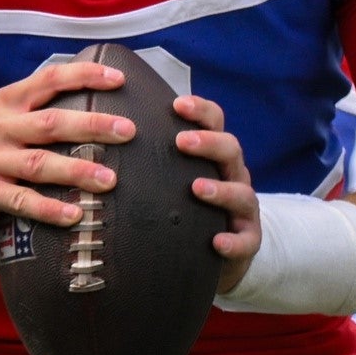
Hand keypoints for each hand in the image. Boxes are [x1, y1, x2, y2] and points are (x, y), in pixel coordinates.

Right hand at [0, 59, 131, 267]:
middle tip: (129, 131)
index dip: (84, 76)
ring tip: (109, 180)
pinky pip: (21, 201)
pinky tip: (74, 215)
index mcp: (5, 103)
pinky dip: (49, 209)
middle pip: (51, 122)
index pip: (49, 79)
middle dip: (93, 125)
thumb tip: (98, 113)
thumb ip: (37, 116)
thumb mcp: (1, 127)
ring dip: (77, 171)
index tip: (119, 80)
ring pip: (40, 163)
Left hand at [171, 95, 260, 292]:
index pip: (215, 123)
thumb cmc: (187, 206)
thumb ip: (153, 159)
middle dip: (208, 143)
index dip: (200, 111)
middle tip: (182, 142)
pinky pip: (247, 240)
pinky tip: (217, 242)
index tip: (177, 104)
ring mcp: (243, 209)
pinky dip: (234, 241)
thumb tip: (106, 136)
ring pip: (243, 193)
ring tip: (196, 188)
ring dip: (221, 189)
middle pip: (231, 150)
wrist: (217, 250)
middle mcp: (234, 176)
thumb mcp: (173, 178)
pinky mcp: (248, 240)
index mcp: (216, 156)